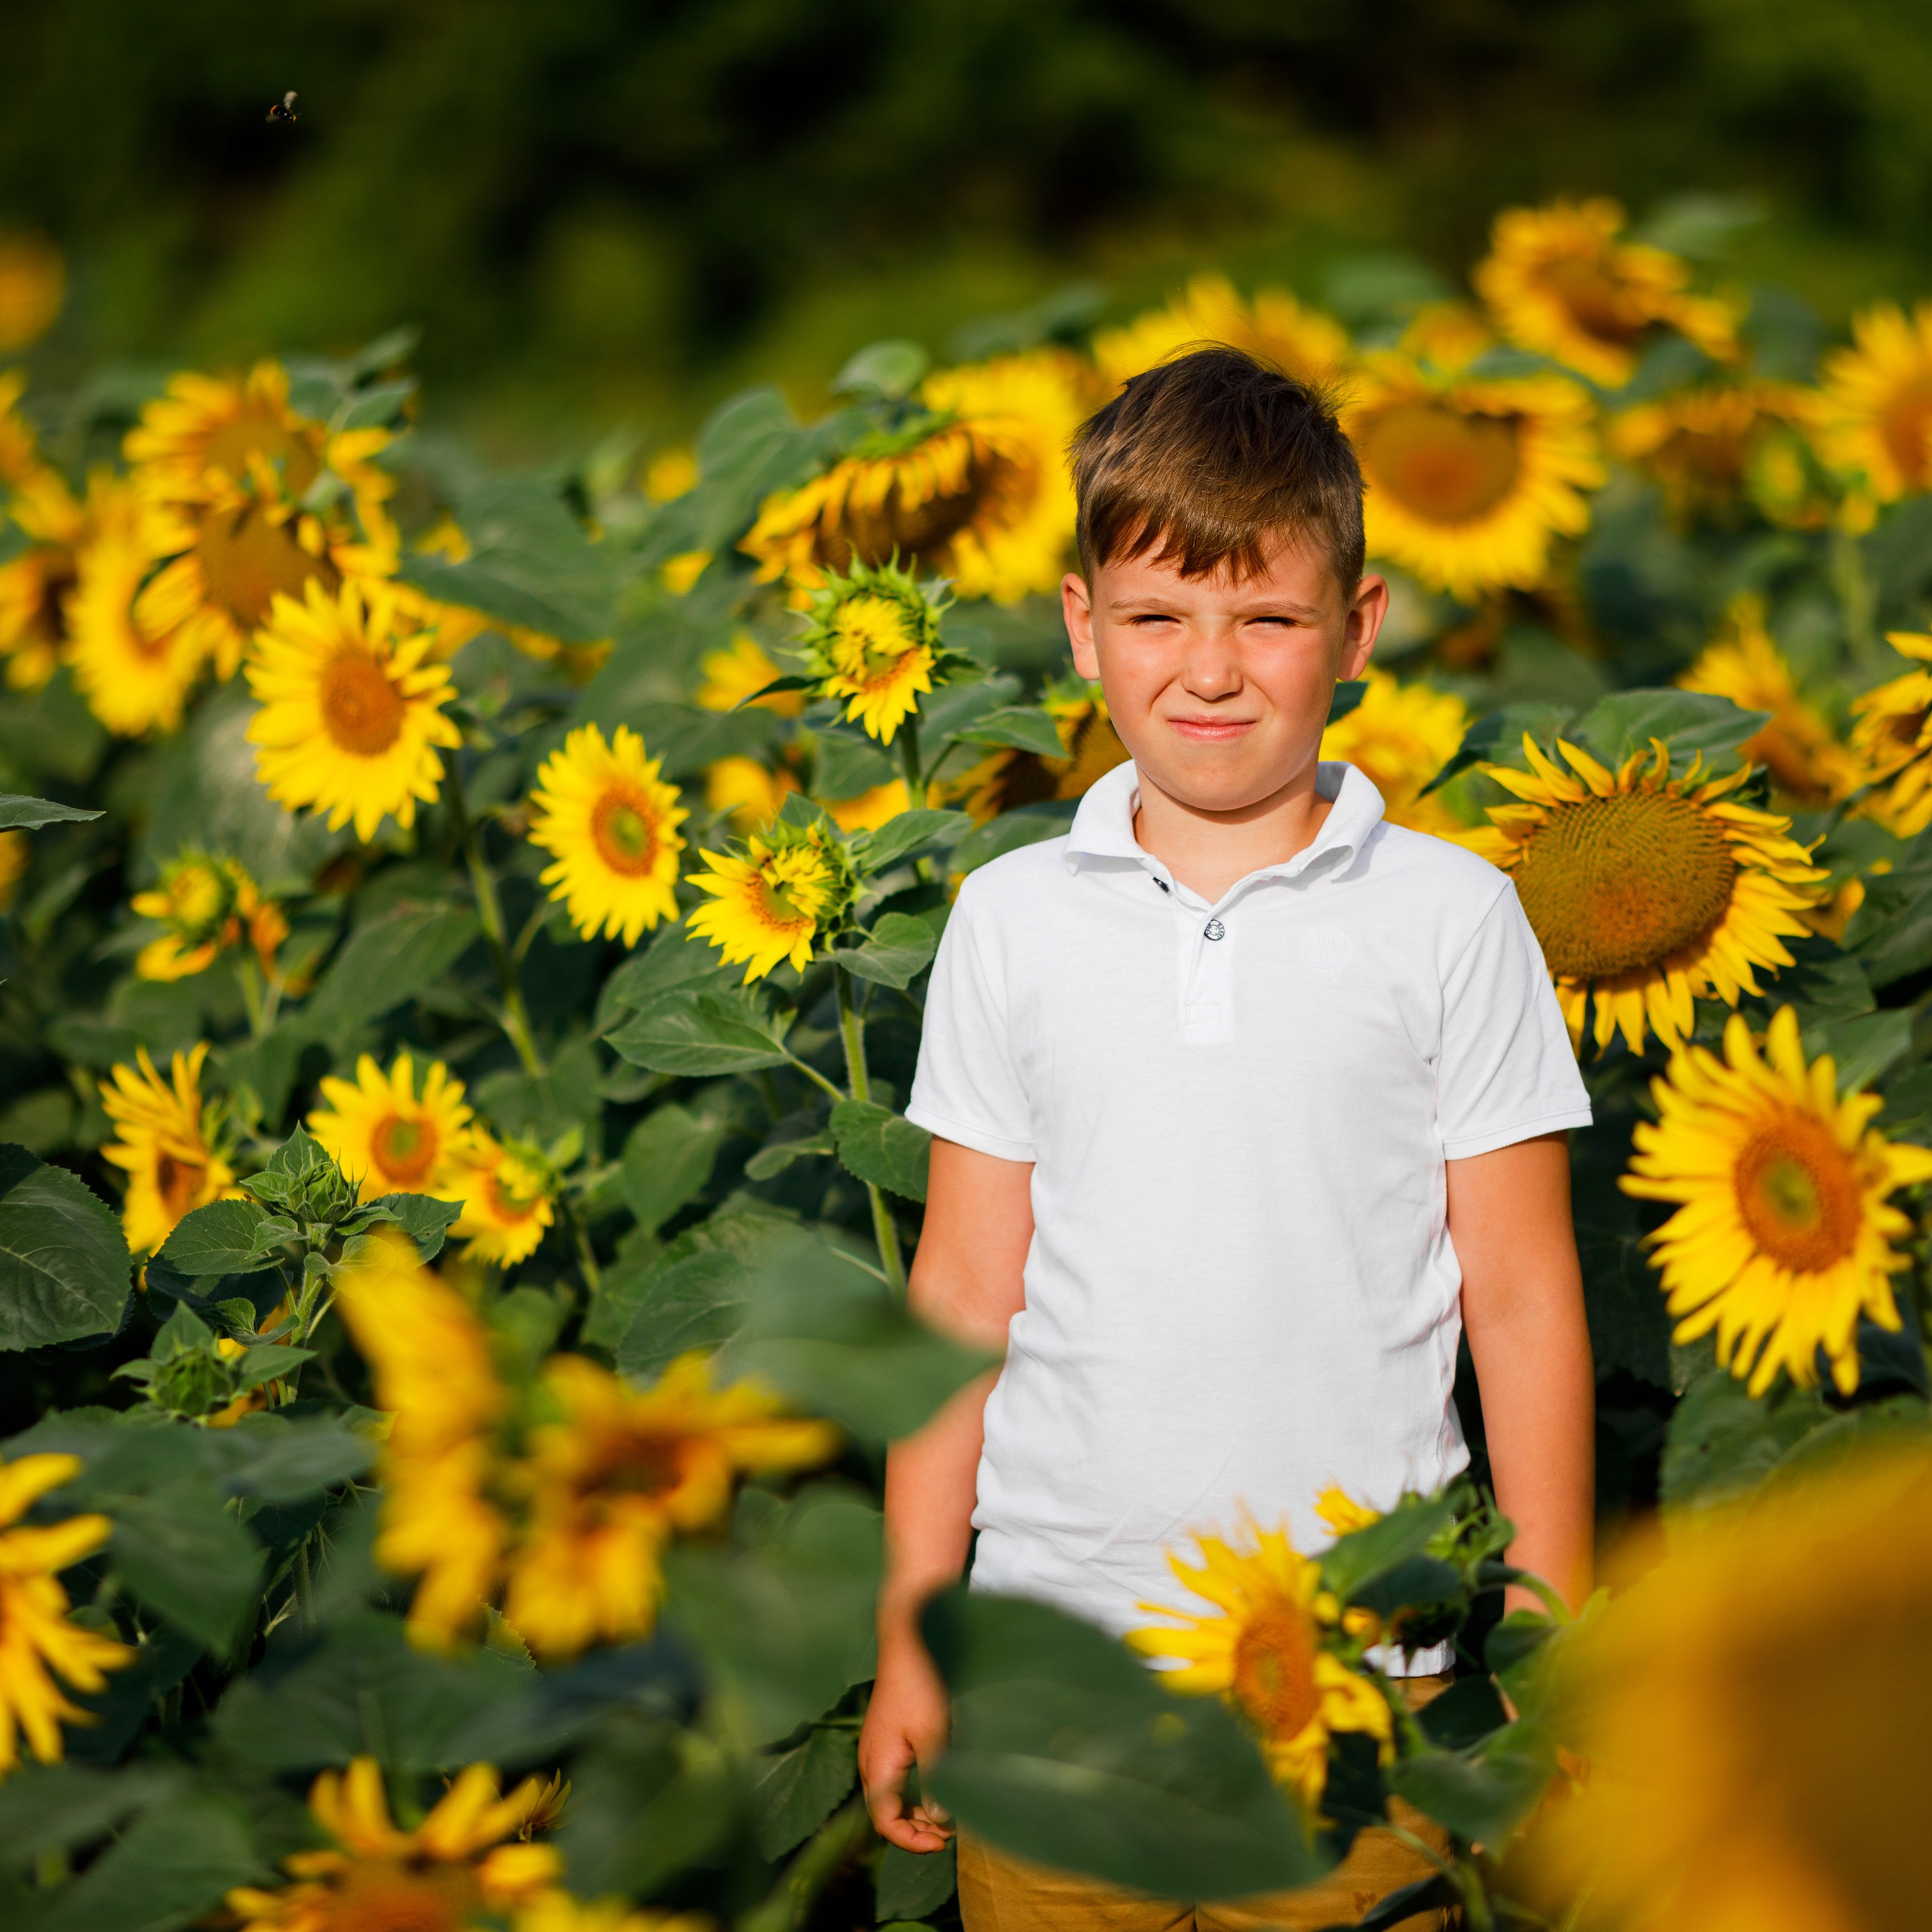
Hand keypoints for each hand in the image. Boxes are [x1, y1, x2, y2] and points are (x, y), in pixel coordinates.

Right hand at [859, 1638, 953, 1852]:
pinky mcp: (885, 1739)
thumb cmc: (920, 1687)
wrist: (907, 1643)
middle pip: (886, 1813)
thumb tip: (941, 1822)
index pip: (884, 1823)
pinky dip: (915, 1790)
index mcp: (877, 1767)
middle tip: (951, 1833)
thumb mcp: (934, 1735)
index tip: (942, 1844)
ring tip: (949, 1814)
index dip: (911, 1841)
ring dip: (917, 1811)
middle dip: (916, 1829)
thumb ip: (936, 1780)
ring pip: (891, 1796)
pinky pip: (895, 1777)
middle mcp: (870, 1762)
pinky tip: (938, 1786)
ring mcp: (876, 1749)